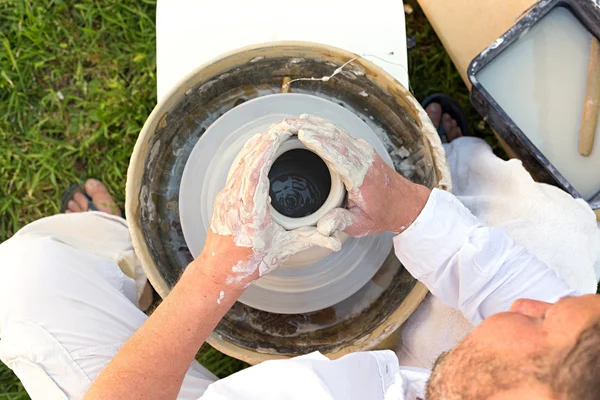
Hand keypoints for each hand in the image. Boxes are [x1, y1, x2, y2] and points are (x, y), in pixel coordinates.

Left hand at [206, 119, 343, 286]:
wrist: (220, 270)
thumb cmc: (249, 262)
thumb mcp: (283, 252)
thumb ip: (311, 241)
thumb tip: (336, 240)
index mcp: (251, 211)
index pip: (257, 172)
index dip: (267, 150)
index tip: (280, 133)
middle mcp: (235, 200)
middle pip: (248, 161)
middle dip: (266, 140)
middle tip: (283, 125)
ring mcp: (227, 197)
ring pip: (240, 162)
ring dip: (256, 145)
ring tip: (273, 130)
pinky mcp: (224, 197)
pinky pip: (236, 169)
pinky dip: (247, 154)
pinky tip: (256, 145)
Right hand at [297, 114, 430, 237]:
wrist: (403, 203)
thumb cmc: (381, 214)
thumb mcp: (361, 225)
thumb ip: (341, 223)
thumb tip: (323, 227)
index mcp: (362, 176)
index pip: (340, 156)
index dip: (321, 144)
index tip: (304, 135)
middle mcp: (363, 159)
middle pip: (335, 138)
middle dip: (311, 128)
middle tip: (287, 123)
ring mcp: (363, 150)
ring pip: (336, 132)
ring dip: (314, 124)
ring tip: (291, 120)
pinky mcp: (360, 147)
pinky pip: (339, 133)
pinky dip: (322, 127)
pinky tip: (308, 123)